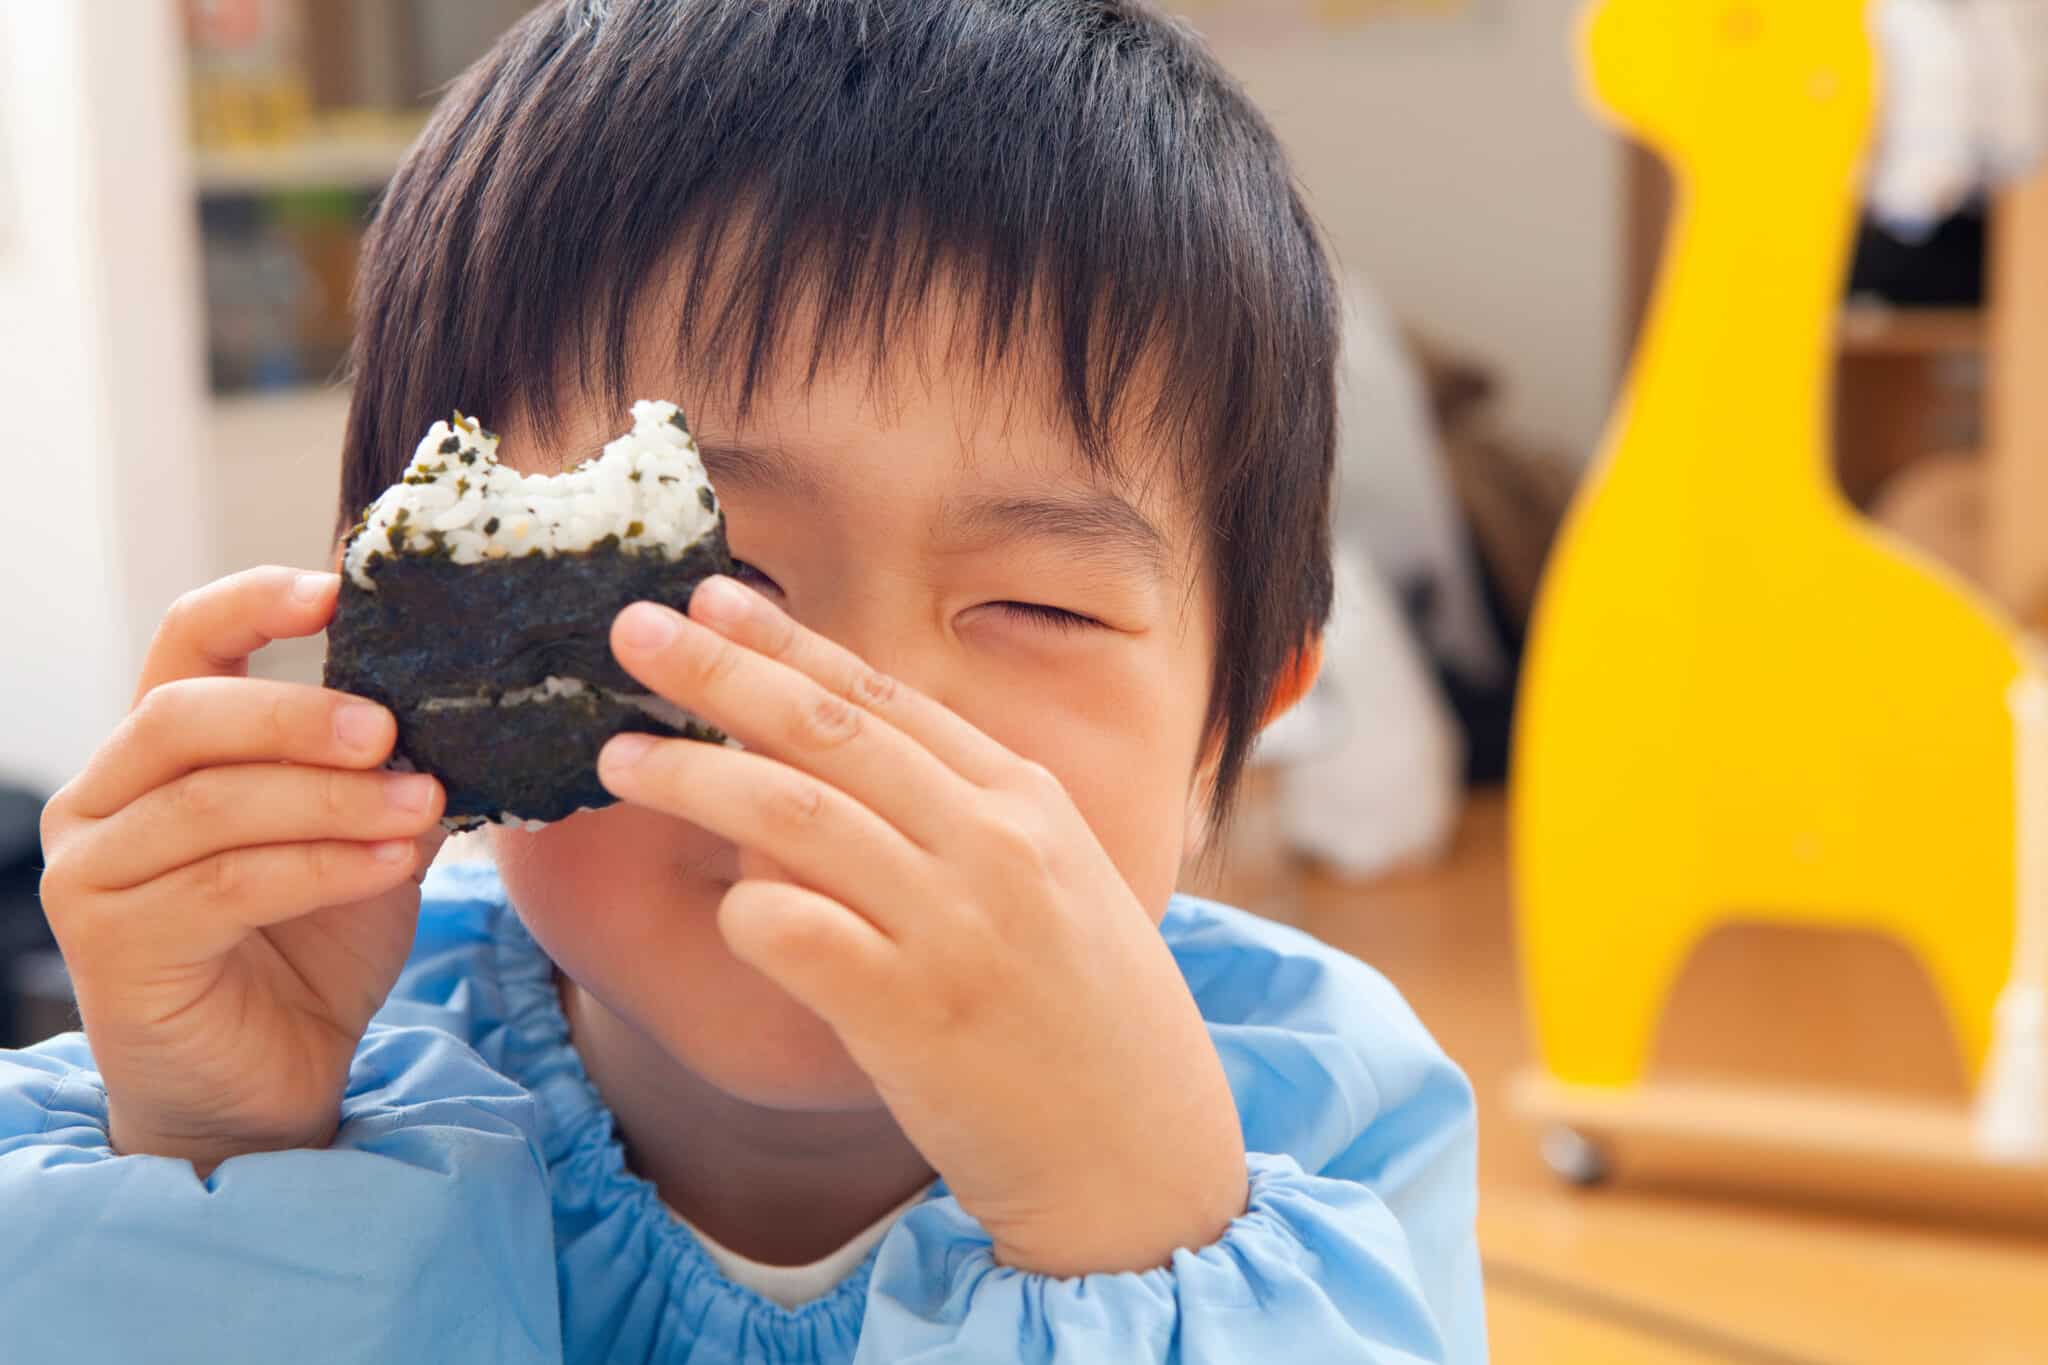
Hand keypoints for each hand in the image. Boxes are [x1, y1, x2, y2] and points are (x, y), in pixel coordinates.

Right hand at [37, 567, 446, 1174]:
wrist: (274, 1084)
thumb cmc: (315, 949)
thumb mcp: (364, 836)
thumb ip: (383, 769)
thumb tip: (452, 699)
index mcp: (161, 751)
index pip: (184, 642)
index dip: (252, 602)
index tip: (335, 588)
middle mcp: (103, 799)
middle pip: (185, 715)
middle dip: (298, 713)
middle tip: (392, 728)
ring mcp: (91, 872)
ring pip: (212, 802)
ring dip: (331, 798)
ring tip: (425, 802)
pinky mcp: (111, 946)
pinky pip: (225, 884)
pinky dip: (322, 865)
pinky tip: (395, 861)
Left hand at [597, 578, 1246, 1275]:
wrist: (1141, 1159)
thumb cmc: (1089, 1024)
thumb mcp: (1060, 889)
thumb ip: (967, 823)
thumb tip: (846, 768)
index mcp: (1028, 802)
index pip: (883, 697)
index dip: (787, 642)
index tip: (713, 597)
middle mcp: (994, 845)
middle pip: (828, 731)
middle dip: (719, 670)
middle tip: (631, 630)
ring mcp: (956, 926)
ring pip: (795, 813)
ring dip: (695, 775)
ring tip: (618, 756)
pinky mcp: (914, 1014)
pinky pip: (796, 933)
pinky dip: (746, 907)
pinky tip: (720, 905)